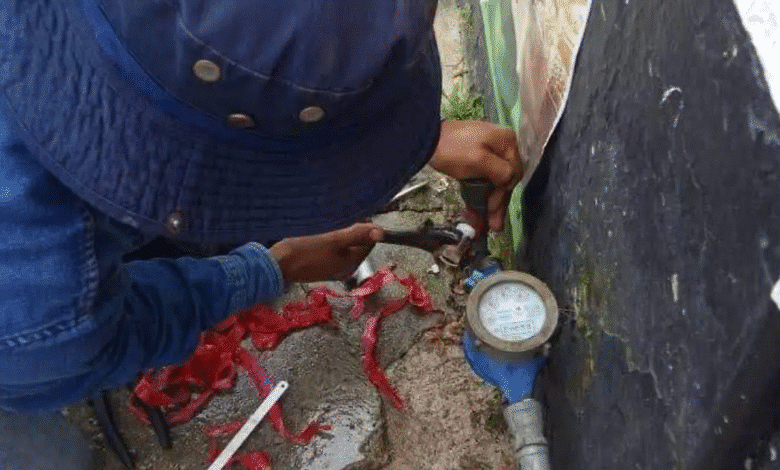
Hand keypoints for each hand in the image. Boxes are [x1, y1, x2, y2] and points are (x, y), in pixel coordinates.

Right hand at [268, 223, 383, 283]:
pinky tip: (320, 235)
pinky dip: (330, 241)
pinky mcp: (322, 266)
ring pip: (344, 246)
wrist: (278, 265)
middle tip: (337, 221)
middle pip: (357, 244)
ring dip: (339, 234)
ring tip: (328, 226)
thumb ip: (357, 235)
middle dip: (351, 230)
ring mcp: (334, 268)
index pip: (369, 242)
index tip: (351, 217)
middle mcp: (346, 268)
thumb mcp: (333, 240)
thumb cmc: (304, 251)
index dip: (363, 227)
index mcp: (352, 263)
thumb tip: (382, 233)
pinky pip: (333, 250)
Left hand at [429, 120, 523, 230]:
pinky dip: (484, 190)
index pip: (514, 173)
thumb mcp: (479, 160)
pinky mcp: (477, 153)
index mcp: (507, 141)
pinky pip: (485, 174)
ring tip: (488, 221)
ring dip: (492, 199)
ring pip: (495, 178)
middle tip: (494, 225)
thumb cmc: (454, 151)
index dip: (504, 194)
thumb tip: (510, 182)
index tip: (492, 210)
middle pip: (505, 177)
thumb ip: (500, 171)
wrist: (426, 138)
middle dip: (499, 201)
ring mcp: (489, 147)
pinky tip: (481, 206)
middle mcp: (502, 143)